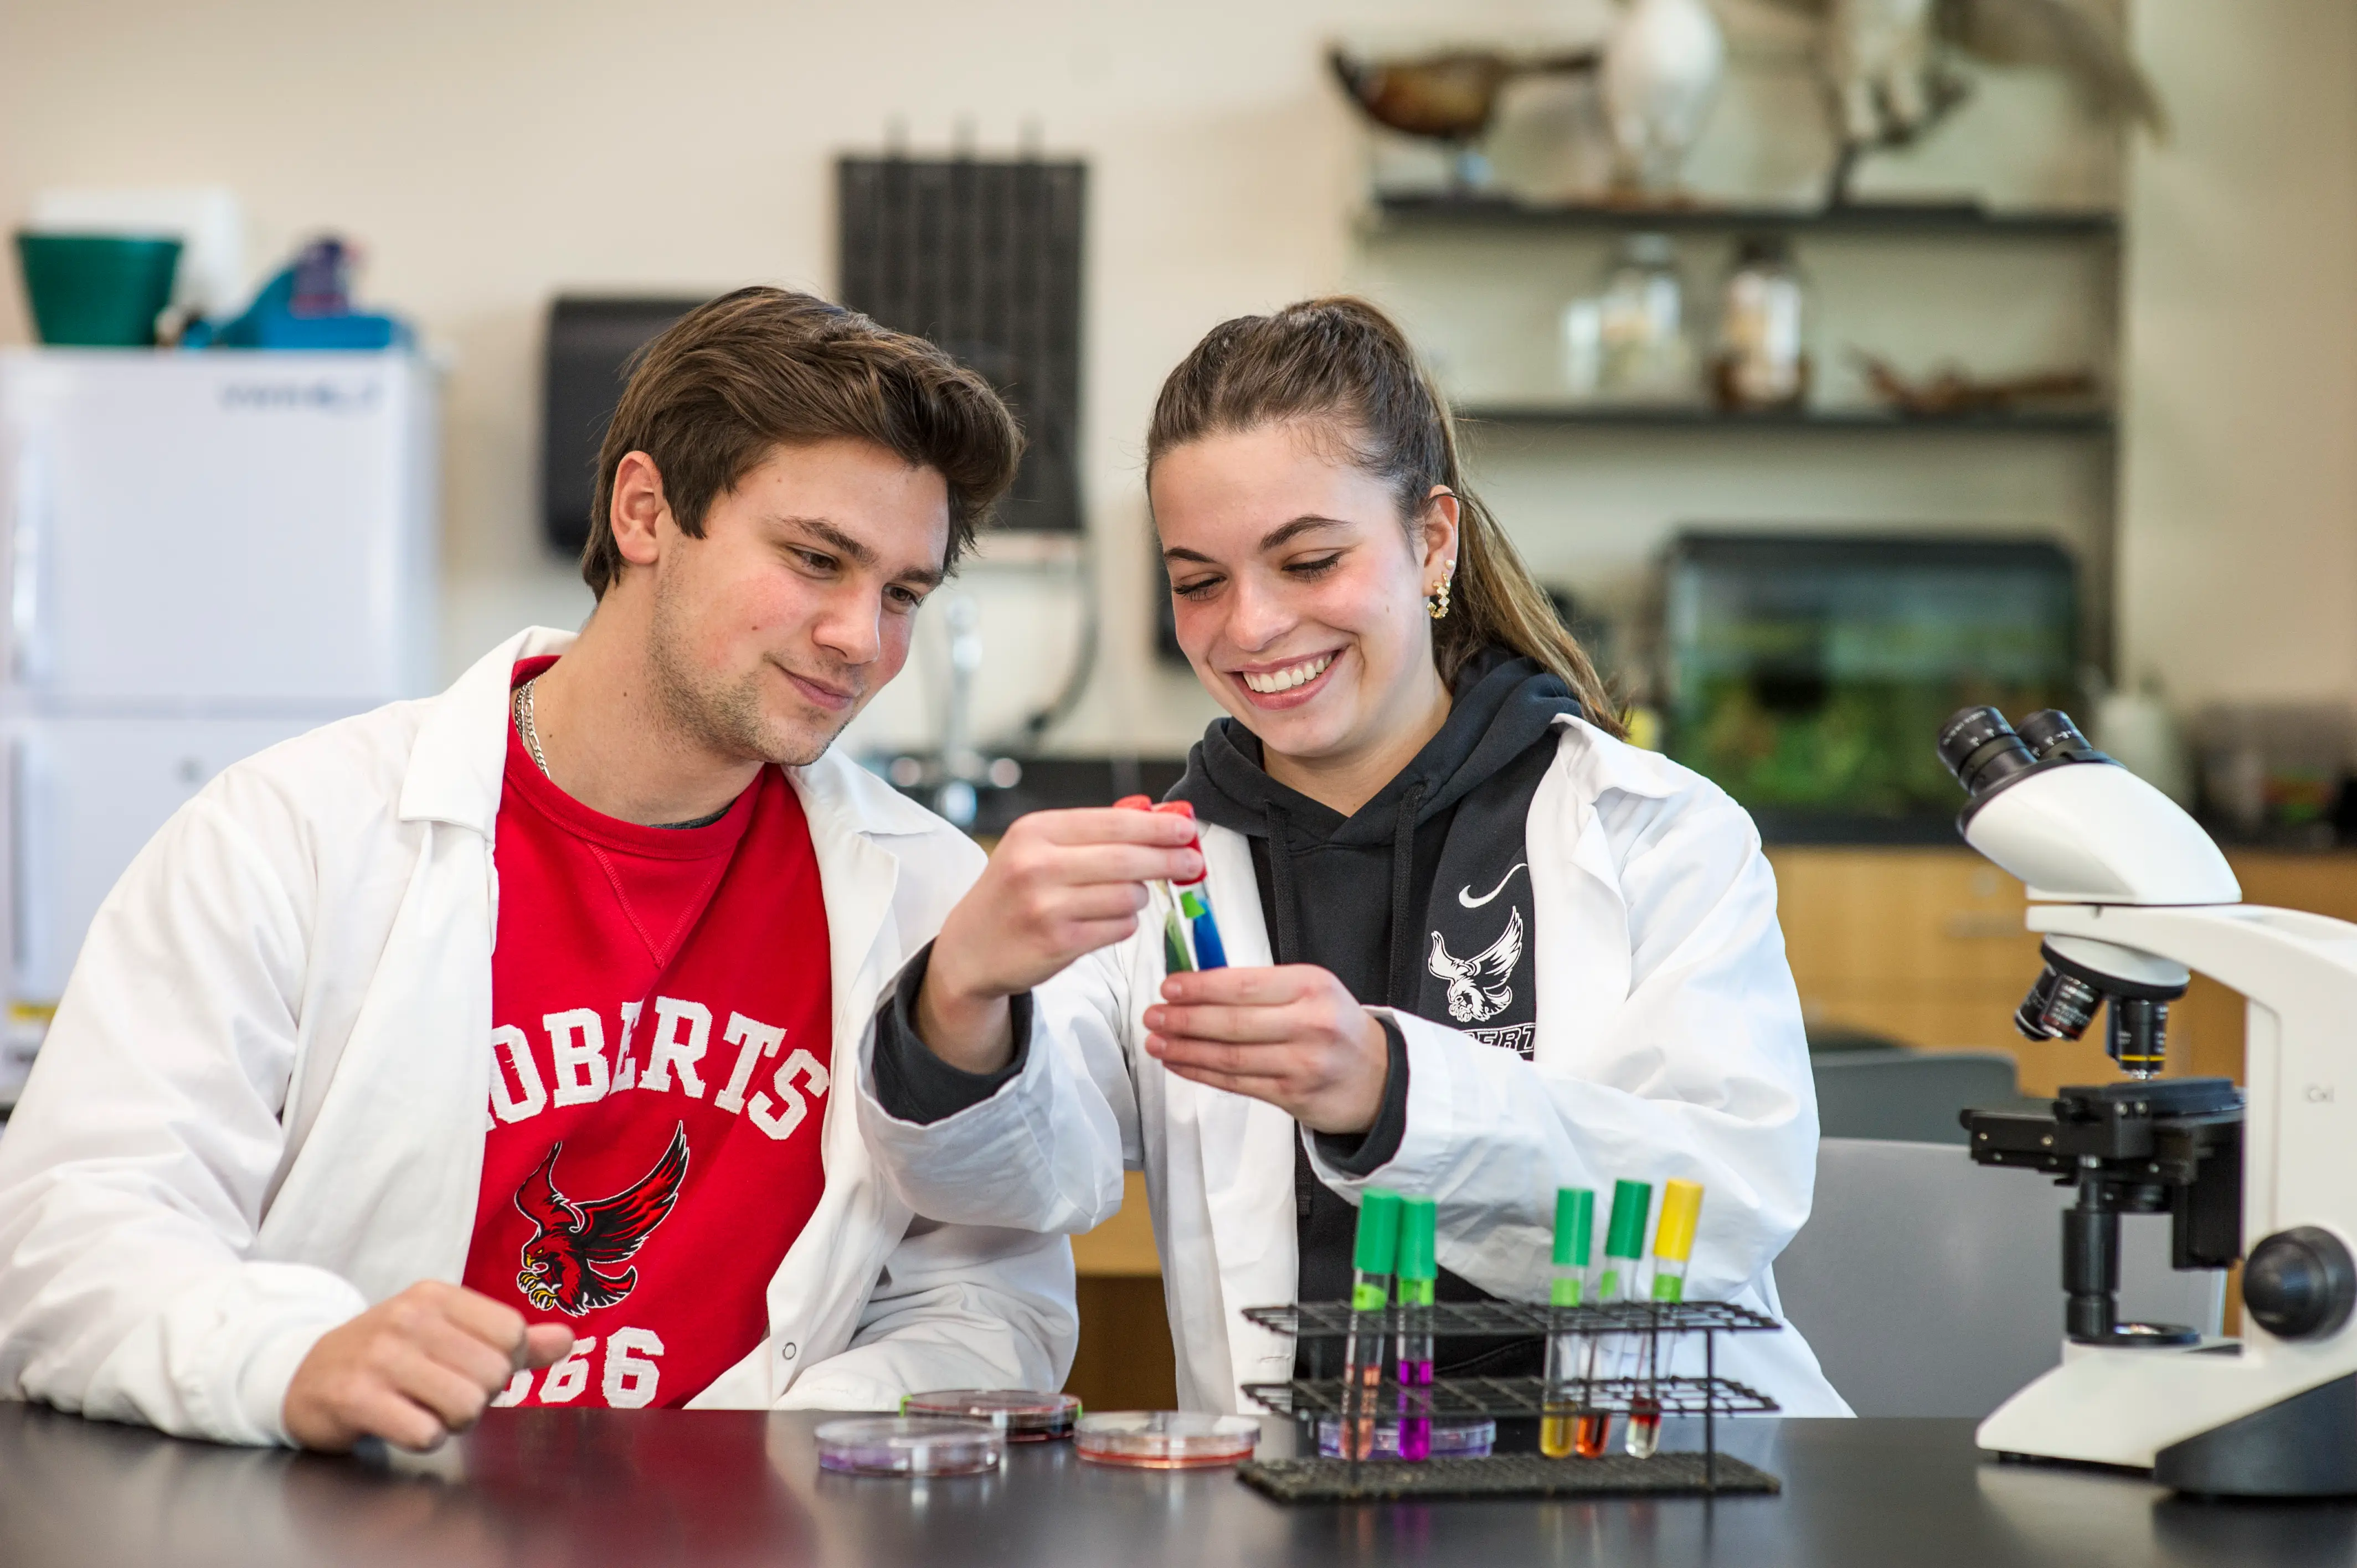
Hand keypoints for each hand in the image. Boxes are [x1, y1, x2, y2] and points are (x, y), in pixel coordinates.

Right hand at [283, 1281, 574, 1452]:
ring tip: (425, 1407)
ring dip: (453, 1421)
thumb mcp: (447, 1332)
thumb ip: (511, 1338)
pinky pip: (426, 1433)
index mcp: (436, 1295)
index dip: (506, 1362)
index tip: (475, 1366)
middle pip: (494, 1374)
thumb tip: (568, 1340)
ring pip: (466, 1406)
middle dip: (479, 1396)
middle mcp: (409, 1319)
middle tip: (443, 1391)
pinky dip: (423, 1438)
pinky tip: (402, 1422)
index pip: (513, 1332)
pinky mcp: (356, 1398)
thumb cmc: (389, 1355)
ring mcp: (379, 1357)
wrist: (304, 1375)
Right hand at [920, 808, 1202, 1072]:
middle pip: (1127, 859)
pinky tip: (1105, 921)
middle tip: (1191, 862)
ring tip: (1121, 897)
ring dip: (1137, 897)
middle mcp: (1036, 865)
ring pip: (1127, 896)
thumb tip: (1158, 818)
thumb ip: (1092, 833)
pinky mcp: (1057, 943)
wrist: (970, 949)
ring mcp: (1046, 906)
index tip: (1186, 829)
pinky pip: (1119, 928)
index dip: (1157, 826)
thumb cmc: (1013, 892)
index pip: (1113, 822)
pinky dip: (1123, 924)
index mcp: (1035, 832)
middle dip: (1168, 859)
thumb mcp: (1037, 848)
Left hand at [1142, 965, 1388, 1134]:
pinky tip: (1179, 1062)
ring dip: (1185, 1048)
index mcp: (1312, 987)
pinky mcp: (1292, 1096)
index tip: (1169, 987)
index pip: (1245, 984)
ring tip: (1156, 1040)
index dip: (1201, 987)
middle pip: (1232, 1023)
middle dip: (1185, 1020)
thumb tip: (1197, 984)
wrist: (1379, 1077)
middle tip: (1153, 1015)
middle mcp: (1310, 1024)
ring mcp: (1302, 1064)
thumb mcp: (1311, 990)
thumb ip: (1261, 987)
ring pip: (1229, 1057)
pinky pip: (1236, 1083)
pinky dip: (1202, 1072)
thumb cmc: (1335, 1026)